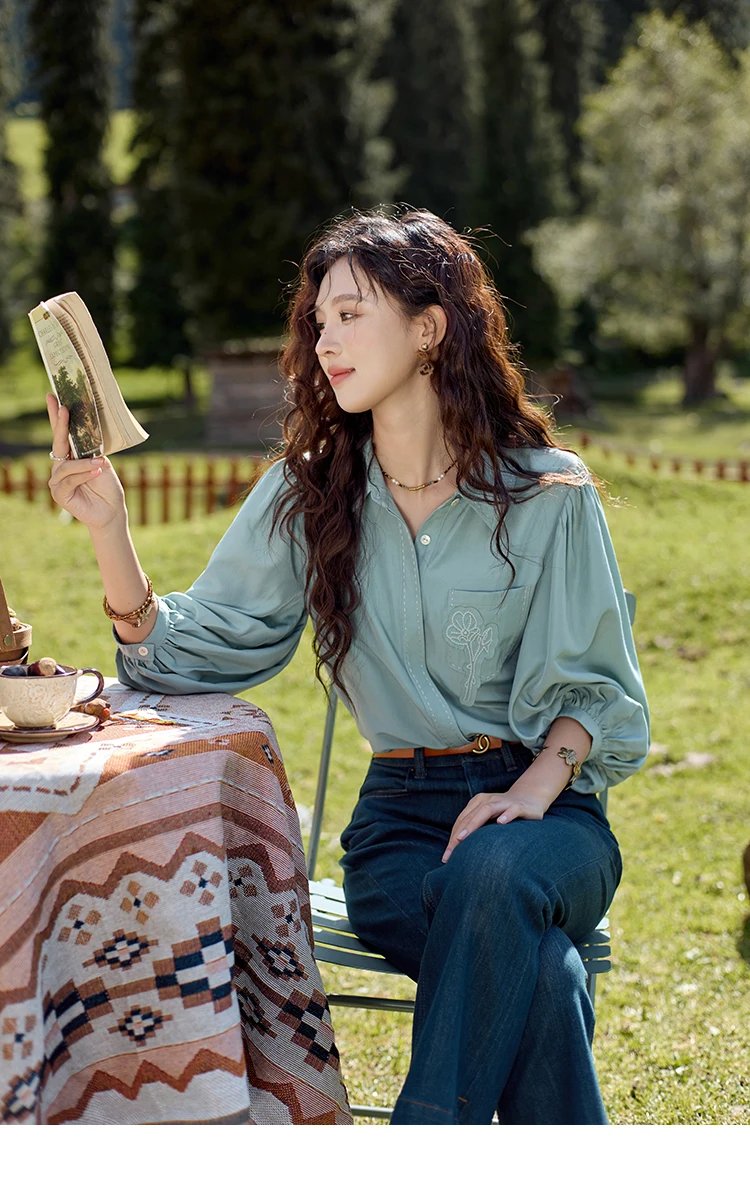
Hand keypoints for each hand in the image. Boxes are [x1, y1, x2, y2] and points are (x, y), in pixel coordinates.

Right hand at [46, 394, 126, 530]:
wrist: (112, 511)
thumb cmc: (108, 487)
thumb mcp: (103, 463)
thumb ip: (92, 451)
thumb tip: (88, 438)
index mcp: (72, 456)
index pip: (63, 433)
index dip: (57, 416)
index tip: (54, 396)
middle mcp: (61, 466)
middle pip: (58, 442)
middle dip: (60, 424)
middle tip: (64, 407)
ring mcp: (58, 480)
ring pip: (67, 466)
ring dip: (84, 464)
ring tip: (101, 464)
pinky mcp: (59, 494)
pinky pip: (69, 480)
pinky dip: (84, 475)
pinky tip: (97, 472)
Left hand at [441, 787, 552, 862]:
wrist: (530, 798)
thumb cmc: (505, 813)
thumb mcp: (489, 820)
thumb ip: (477, 831)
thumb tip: (459, 853)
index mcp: (478, 804)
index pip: (462, 821)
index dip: (452, 838)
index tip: (446, 857)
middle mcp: (488, 801)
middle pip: (470, 817)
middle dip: (458, 836)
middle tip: (450, 853)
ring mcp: (504, 802)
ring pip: (486, 810)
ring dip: (473, 824)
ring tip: (463, 838)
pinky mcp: (520, 806)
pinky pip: (512, 809)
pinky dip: (506, 815)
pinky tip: (501, 823)